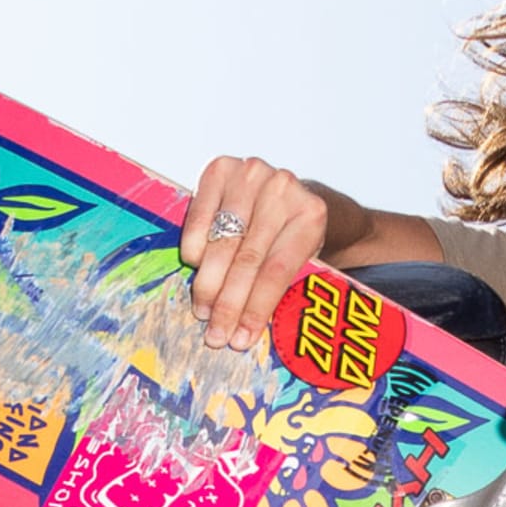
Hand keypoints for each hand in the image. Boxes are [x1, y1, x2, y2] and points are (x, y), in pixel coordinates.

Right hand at [181, 156, 329, 350]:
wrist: (289, 191)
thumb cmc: (292, 233)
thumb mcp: (302, 257)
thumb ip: (283, 284)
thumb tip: (249, 331)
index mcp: (310, 215)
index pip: (277, 271)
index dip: (256, 308)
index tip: (240, 338)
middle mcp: (282, 190)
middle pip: (248, 259)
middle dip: (228, 303)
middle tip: (215, 334)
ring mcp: (251, 174)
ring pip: (222, 242)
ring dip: (208, 282)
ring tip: (203, 311)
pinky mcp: (222, 168)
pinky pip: (200, 216)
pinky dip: (195, 247)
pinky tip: (196, 269)